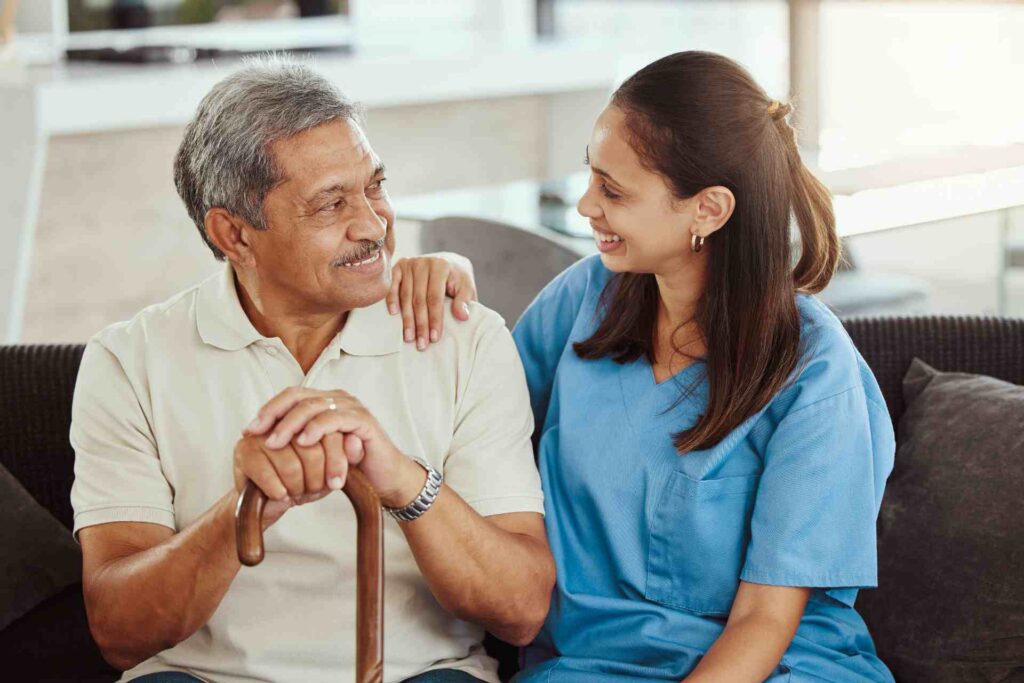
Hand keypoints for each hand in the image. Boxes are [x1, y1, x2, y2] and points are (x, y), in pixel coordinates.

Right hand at [232, 432, 347, 529]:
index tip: (337, 482)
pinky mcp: (243, 451)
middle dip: (316, 477)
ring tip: (297, 493)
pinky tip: (282, 496)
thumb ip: (346, 453)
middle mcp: (283, 421)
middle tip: (315, 490)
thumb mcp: (330, 469)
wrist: (269, 504)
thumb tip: (355, 441)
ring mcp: (261, 434)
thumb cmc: (302, 482)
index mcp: (306, 417)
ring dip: (297, 486)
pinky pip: (267, 472)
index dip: (335, 458)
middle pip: (311, 448)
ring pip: (290, 463)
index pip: (327, 430)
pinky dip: (278, 490)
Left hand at [242, 387, 425, 507]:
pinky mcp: (364, 421)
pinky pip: (336, 419)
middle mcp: (338, 399)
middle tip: (257, 434)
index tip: (249, 430)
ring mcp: (352, 408)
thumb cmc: (350, 466)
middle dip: (274, 415)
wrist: (385, 479)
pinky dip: (317, 429)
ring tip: (274, 443)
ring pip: (314, 406)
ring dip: (291, 424)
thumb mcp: (318, 452)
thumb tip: (261, 440)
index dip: (268, 410)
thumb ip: (297, 441)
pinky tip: (303, 442)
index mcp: (325, 402)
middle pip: (299, 397)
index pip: (291, 396)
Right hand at [385, 254, 477, 350]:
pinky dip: (392, 300)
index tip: (434, 338)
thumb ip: (464, 301)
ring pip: (406, 296)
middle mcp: (423, 263)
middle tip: (421, 344)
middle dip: (420, 324)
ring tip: (409, 338)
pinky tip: (393, 314)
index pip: (435, 297)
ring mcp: (409, 264)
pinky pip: (392, 286)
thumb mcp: (466, 287)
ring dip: (407, 319)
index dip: (434, 319)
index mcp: (441, 266)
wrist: (447, 263)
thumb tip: (463, 316)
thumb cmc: (457, 279)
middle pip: (419, 299)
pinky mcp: (399, 267)